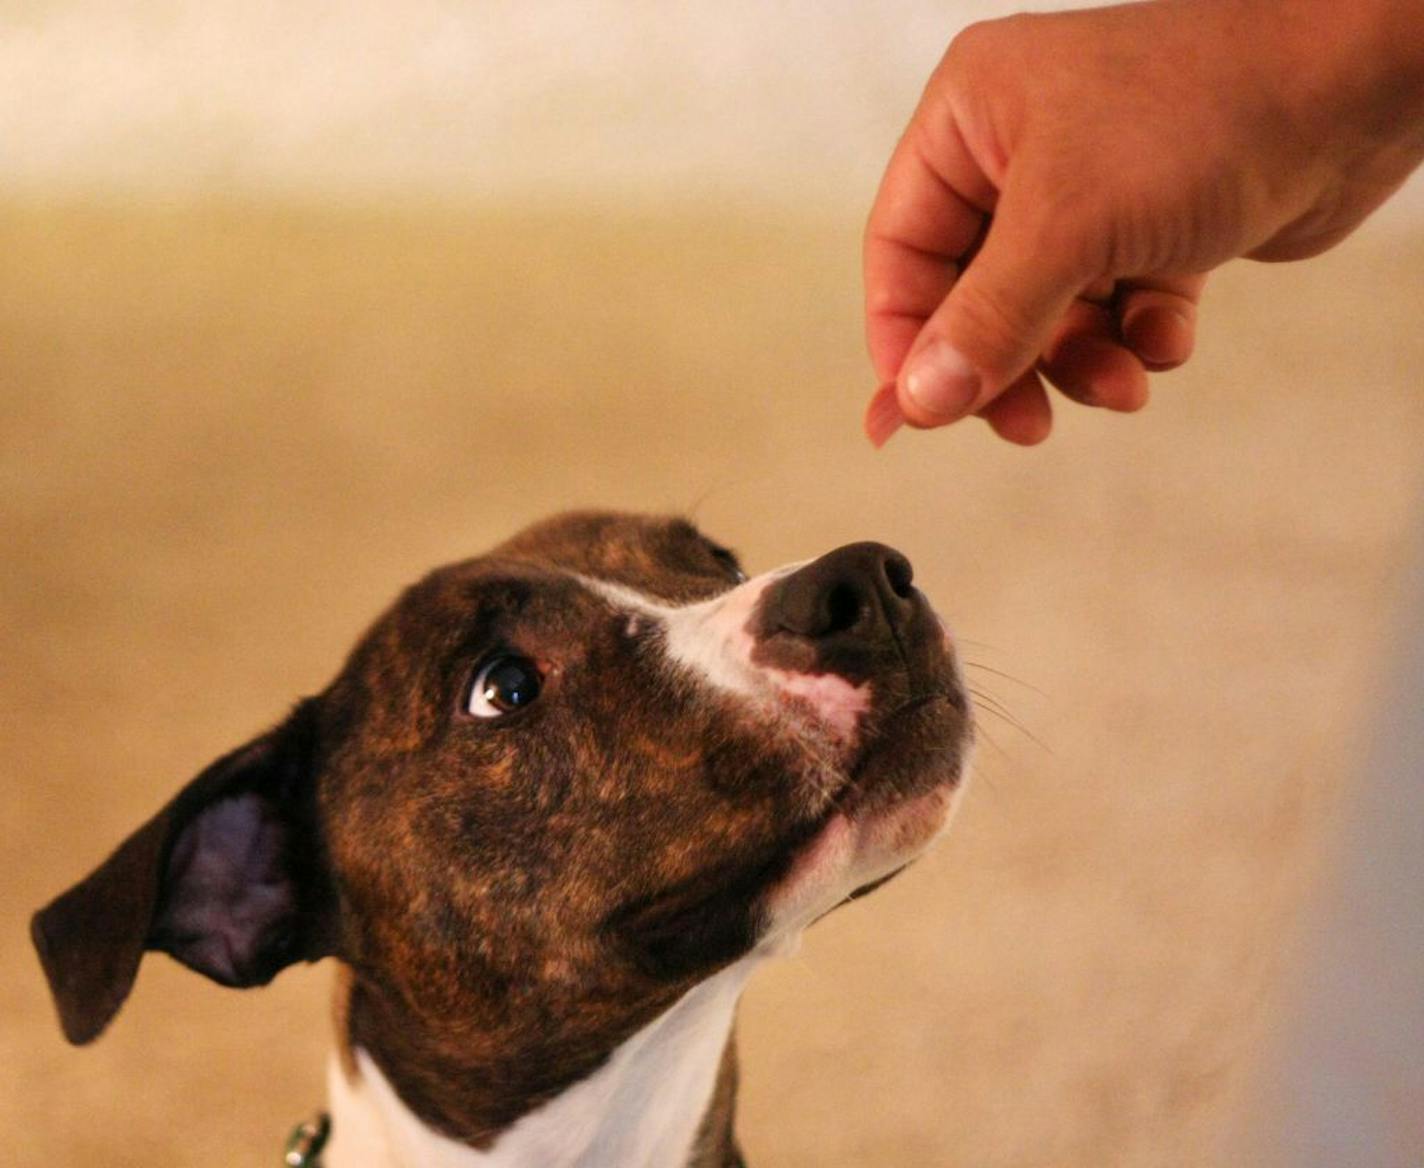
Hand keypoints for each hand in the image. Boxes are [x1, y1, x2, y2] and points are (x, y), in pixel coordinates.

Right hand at [863, 0, 1423, 445]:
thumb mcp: (1069, 226)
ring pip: (1048, 312)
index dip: (905, 336)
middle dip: (1007, 363)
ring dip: (1079, 362)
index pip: (902, 248)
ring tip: (1120, 384)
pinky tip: (1168, 335)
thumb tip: (920, 400)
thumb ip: (987, 321)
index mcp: (971, 119)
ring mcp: (1091, 188)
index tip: (922, 409)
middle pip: (973, 293)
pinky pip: (1116, 307)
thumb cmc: (1208, 108)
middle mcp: (1020, 150)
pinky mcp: (1154, 222)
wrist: (1358, 88)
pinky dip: (1138, 336)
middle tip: (1025, 422)